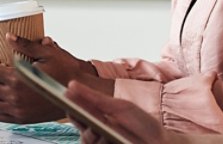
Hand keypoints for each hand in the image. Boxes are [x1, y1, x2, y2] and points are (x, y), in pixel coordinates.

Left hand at [0, 34, 99, 122]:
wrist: (79, 92)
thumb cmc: (67, 72)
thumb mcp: (49, 53)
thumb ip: (26, 45)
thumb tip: (10, 37)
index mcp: (18, 78)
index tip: (1, 63)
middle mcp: (15, 95)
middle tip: (4, 73)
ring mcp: (17, 108)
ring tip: (4, 85)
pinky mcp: (21, 118)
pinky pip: (1, 116)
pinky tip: (4, 99)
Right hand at [67, 81, 184, 143]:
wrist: (158, 141)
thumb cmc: (141, 122)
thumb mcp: (118, 107)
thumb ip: (95, 98)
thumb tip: (71, 85)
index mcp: (100, 117)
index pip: (79, 112)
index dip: (71, 105)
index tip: (64, 95)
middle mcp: (98, 131)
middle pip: (80, 126)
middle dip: (79, 119)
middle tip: (79, 113)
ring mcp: (101, 142)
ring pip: (86, 139)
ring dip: (91, 134)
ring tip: (100, 131)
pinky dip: (99, 140)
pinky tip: (106, 136)